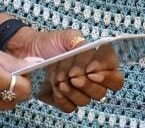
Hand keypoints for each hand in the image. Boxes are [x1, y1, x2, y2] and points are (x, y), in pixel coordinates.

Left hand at [8, 28, 123, 113]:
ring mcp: (79, 93)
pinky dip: (63, 99)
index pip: (116, 77)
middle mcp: (92, 81)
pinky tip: (55, 89)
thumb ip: (80, 41)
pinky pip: (70, 108)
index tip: (90, 69)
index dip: (106, 76)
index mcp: (99, 64)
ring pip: (85, 101)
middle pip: (102, 93)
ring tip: (60, 80)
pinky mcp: (65, 101)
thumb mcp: (67, 36)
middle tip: (73, 76)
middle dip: (86, 84)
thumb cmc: (51, 43)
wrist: (29, 52)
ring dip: (72, 91)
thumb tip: (88, 50)